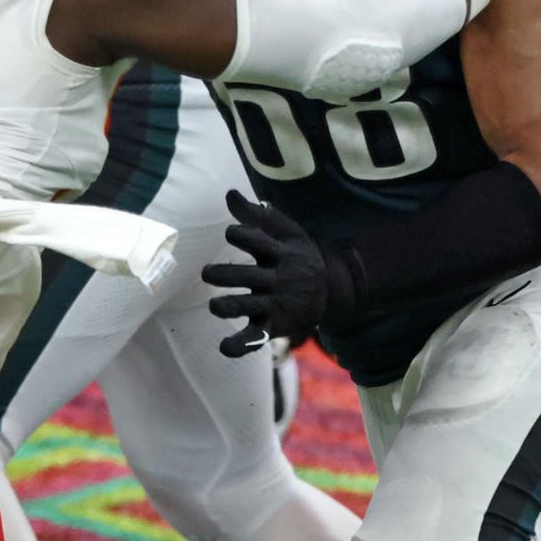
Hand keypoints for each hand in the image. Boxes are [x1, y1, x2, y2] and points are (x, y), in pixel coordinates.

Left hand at [201, 190, 356, 356]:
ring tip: (215, 306)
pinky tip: (224, 347)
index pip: (258, 241)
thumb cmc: (299, 256)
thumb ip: (256, 216)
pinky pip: (255, 338)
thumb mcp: (287, 233)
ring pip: (249, 306)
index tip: (231, 233)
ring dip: (229, 307)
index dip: (241, 235)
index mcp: (280, 253)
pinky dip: (240, 345)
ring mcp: (276, 304)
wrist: (333, 290)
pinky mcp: (273, 326)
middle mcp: (278, 279)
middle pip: (249, 276)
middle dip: (226, 274)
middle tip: (207, 273)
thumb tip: (229, 193)